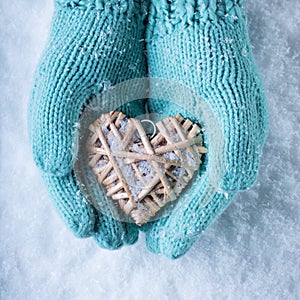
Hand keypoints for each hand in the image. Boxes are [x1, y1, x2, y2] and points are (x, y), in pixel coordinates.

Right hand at [28, 1, 146, 247]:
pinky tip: (155, 197)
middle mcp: (88, 139)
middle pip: (95, 187)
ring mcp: (113, 133)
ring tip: (138, 232)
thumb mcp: (57, 90)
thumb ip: (49, 128)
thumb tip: (54, 169)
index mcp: (64, 136)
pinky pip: (141, 160)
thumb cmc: (79, 50)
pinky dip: (147, 181)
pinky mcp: (135, 124)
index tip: (91, 233)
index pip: (67, 182)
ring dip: (128, 206)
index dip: (76, 208)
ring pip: (120, 180)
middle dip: (106, 217)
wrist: (110, 21)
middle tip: (120, 242)